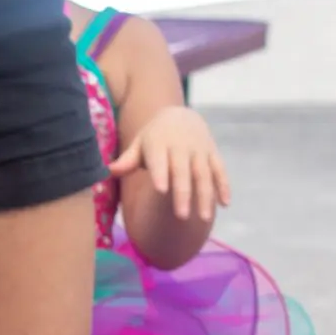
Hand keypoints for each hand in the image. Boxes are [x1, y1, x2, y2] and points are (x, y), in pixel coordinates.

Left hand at [111, 108, 229, 225]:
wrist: (180, 115)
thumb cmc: (154, 137)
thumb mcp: (140, 143)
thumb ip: (127, 159)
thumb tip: (110, 170)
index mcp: (159, 143)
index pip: (159, 160)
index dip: (161, 174)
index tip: (161, 191)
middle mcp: (181, 146)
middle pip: (182, 172)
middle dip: (183, 194)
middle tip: (181, 217)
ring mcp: (199, 149)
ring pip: (204, 174)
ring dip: (205, 196)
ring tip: (204, 219)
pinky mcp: (212, 153)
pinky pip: (220, 170)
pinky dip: (224, 186)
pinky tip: (225, 204)